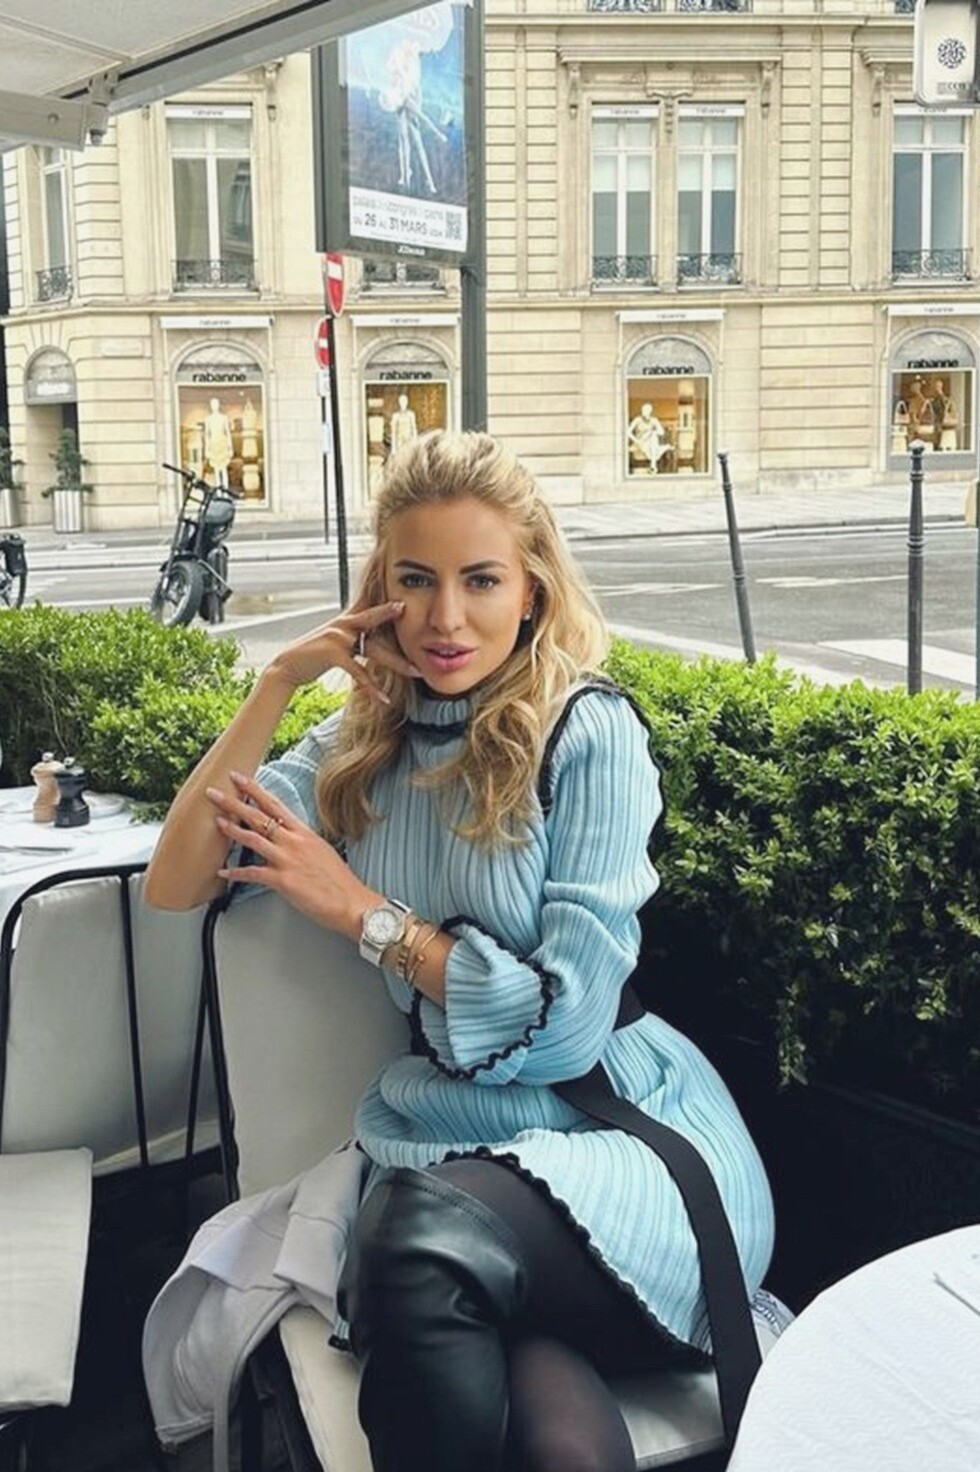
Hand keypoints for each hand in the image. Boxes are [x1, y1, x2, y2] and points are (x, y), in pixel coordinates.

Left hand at [208, 772, 378, 938]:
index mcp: (304, 833)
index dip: (254, 790)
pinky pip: (253, 873)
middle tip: (215, 793)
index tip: (239, 778)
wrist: (351, 902)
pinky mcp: (283, 880)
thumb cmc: (339, 881)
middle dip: (234, 802)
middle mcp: (294, 842)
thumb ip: (301, 843)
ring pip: (253, 838)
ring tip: (216, 821)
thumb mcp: (321, 851)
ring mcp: (288, 860)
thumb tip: (286, 841)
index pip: (274, 805)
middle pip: (259, 816)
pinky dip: (236, 873)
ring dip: (231, 829)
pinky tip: (224, 872)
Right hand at [266, 599, 420, 706]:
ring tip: (414, 670)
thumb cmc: (314, 654)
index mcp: (345, 619)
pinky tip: (383, 698)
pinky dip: (372, 687)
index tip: (401, 591)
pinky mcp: (333, 654)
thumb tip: (371, 634)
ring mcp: (337, 637)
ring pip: (373, 649)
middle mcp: (342, 624)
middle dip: (389, 611)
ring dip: (397, 663)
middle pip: (371, 617)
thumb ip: (353, 634)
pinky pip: (359, 671)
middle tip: (406, 607)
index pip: (367, 604)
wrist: (287, 666)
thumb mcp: (335, 639)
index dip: (382, 597)